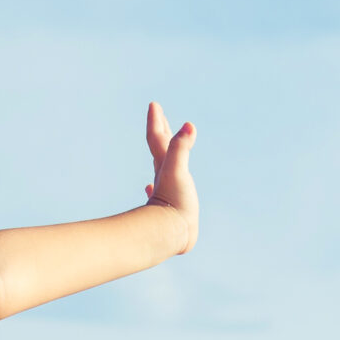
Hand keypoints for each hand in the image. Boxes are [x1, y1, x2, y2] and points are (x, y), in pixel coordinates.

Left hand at [142, 102, 197, 254]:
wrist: (170, 235)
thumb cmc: (175, 202)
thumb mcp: (179, 170)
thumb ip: (181, 147)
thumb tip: (189, 125)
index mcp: (165, 166)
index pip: (158, 138)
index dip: (156, 121)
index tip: (153, 105)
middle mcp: (163, 176)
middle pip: (160, 148)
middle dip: (160, 131)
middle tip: (159, 115)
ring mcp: (166, 191)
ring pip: (161, 168)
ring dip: (162, 156)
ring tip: (162, 149)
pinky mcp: (170, 208)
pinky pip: (161, 193)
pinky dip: (156, 186)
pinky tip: (150, 187)